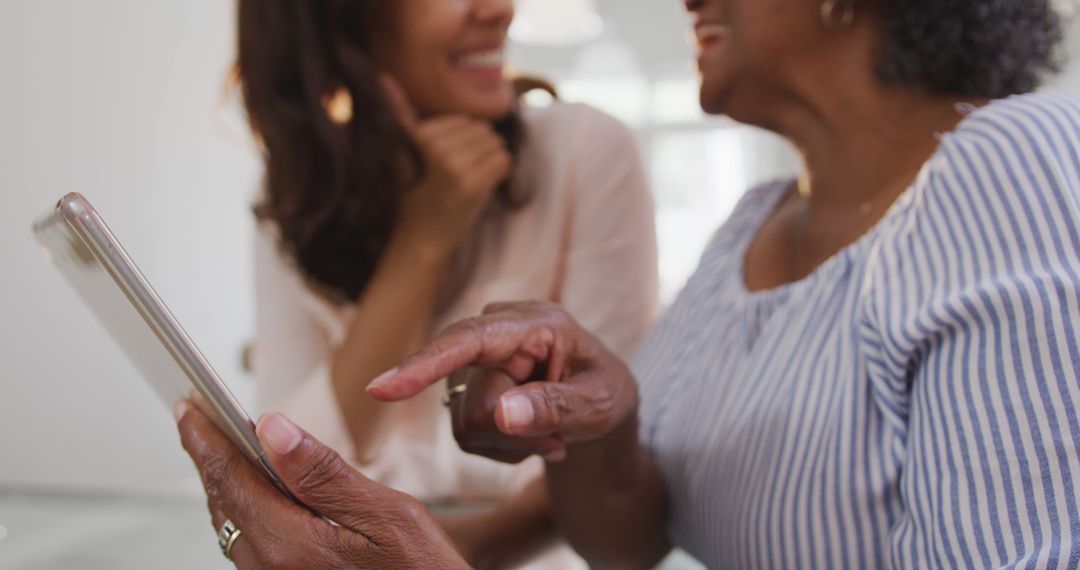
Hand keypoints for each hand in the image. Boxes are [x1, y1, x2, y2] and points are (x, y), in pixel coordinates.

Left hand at [175, 401, 466, 568]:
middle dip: (209, 456)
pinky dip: (244, 509)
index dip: (205, 438)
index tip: (189, 406)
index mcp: (289, 545)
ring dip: (225, 483)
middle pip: (224, 501)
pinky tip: (257, 493)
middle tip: (196, 417)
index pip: (232, 477)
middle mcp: (271, 569)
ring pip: (232, 524)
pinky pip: (250, 545)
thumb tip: (273, 429)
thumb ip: (324, 474)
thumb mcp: (387, 518)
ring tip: (220, 447)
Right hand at [367, 301, 638, 462]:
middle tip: (557, 437)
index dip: (424, 365)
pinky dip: (503, 448)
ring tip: (548, 432)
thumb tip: (503, 414)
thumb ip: (557, 406)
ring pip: (468, 426)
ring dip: (513, 444)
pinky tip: (530, 434)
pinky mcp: (464, 389)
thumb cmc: (605, 392)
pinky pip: (467, 437)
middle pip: (477, 405)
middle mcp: (493, 334)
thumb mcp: (601, 403)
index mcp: (532, 323)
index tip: (380, 388)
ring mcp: (474, 363)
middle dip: (517, 434)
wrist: (599, 400)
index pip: (468, 341)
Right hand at [381, 75, 511, 256]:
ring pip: (495, 143)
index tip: (444, 167)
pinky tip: (481, 187)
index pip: (462, 120)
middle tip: (459, 176)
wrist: (420, 241)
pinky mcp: (473, 184)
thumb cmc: (414, 195)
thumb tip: (384, 76)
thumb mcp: (401, 152)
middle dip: (478, 150)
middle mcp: (434, 147)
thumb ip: (398, 113)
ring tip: (470, 180)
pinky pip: (504, 160)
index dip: (461, 143)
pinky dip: (500, 173)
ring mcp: (454, 166)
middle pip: (481, 129)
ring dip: (490, 162)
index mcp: (417, 136)